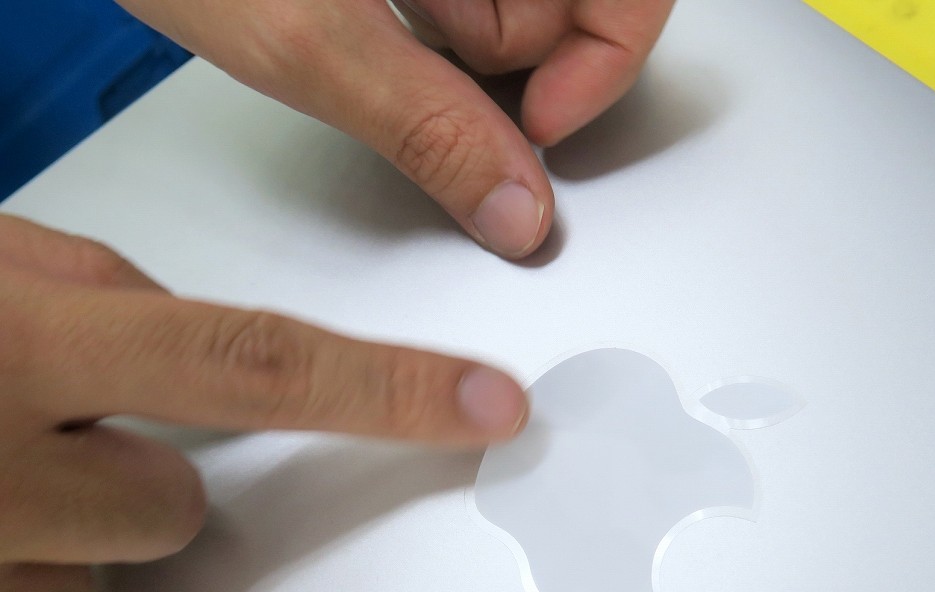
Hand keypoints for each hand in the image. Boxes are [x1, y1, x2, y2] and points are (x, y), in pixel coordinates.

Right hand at [0, 214, 525, 591]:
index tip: (486, 404)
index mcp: (26, 345)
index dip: (388, 390)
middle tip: (62, 437)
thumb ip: (105, 288)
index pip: (258, 366)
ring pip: (107, 579)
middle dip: (149, 477)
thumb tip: (194, 325)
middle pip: (179, 508)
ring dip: (69, 536)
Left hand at [114, 0, 674, 257]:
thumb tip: (515, 208)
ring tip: (385, 21)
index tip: (538, 128)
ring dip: (467, 47)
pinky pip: (476, 6)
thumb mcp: (310, 39)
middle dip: (511, 56)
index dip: (602, 66)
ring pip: (525, 10)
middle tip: (427, 55)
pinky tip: (388, 17)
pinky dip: (445, 33)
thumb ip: (427, 127)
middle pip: (577, 5)